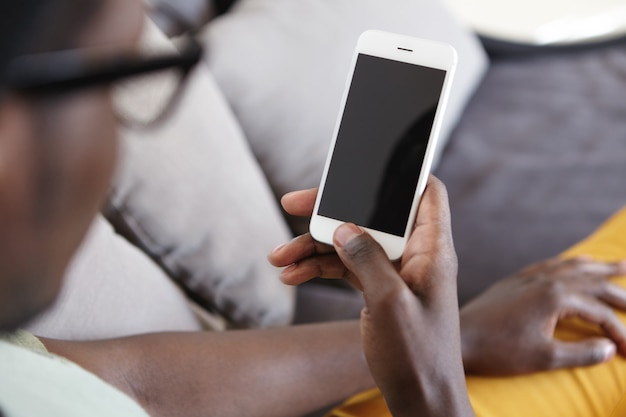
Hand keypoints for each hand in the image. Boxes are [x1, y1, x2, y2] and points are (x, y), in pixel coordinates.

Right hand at [271, 177, 473, 416]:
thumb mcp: (389, 304)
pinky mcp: (378, 288)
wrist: (420, 399)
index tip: (362, 165)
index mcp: (431, 250)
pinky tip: (291, 276)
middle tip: (294, 204)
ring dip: (314, 245)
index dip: (400, 172)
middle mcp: (413, 254)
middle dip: (332, 210)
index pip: (425, 192)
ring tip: (278, 258)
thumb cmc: (417, 356)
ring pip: (351, 241)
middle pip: (372, 213)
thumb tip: (344, 225)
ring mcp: (394, 271)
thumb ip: (367, 258)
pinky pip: (345, 266)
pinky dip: (319, 268)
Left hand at [460, 256, 625, 374]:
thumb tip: (608, 349)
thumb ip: (581, 353)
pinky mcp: (515, 280)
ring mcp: (528, 277)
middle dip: (619, 291)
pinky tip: (575, 263)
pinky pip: (549, 265)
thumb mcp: (544, 358)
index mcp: (555, 297)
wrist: (460, 338)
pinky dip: (568, 263)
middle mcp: (544, 280)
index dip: (619, 331)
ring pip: (572, 267)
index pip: (600, 312)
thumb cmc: (499, 350)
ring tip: (620, 265)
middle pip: (592, 280)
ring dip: (598, 267)